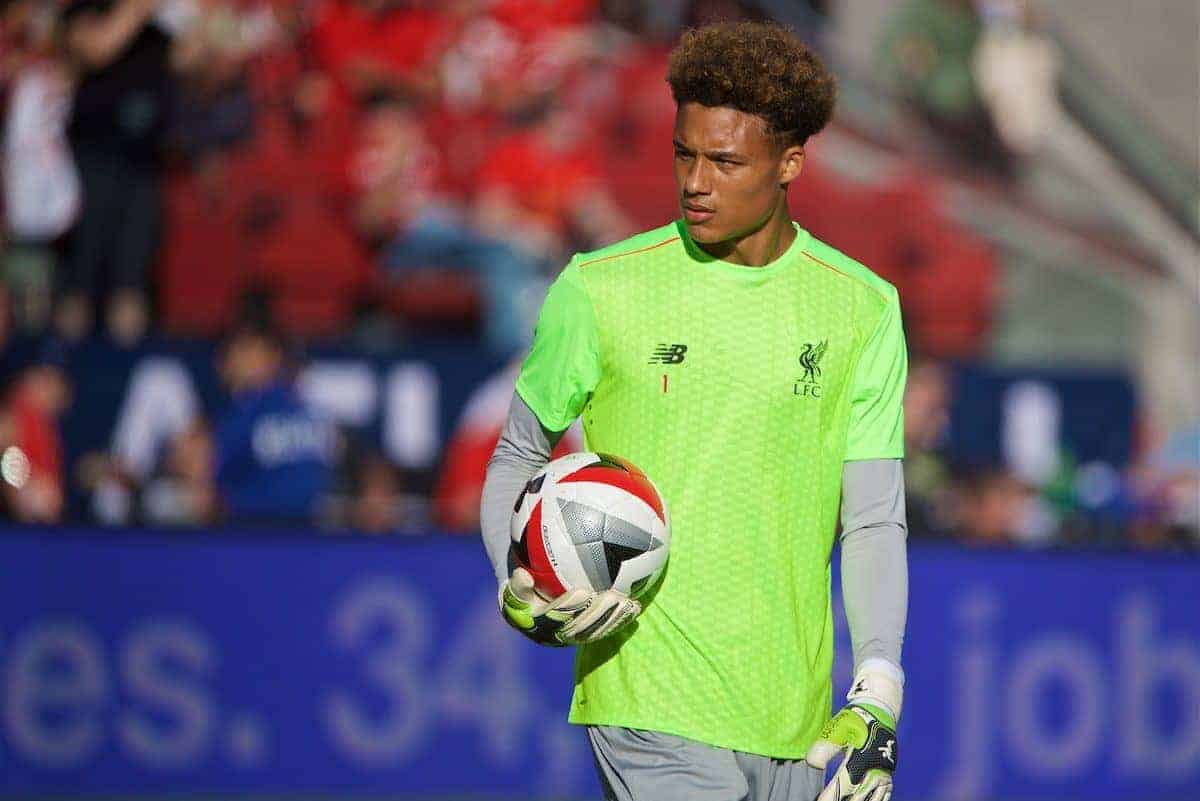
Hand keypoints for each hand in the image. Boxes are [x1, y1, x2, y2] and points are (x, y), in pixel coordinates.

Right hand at [498, 567, 640, 646]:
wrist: (529, 610)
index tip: (582, 591)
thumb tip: (523, 575)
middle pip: (581, 627)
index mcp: (538, 628)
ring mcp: (574, 640)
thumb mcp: (513, 590)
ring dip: (613, 618)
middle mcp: (557, 638)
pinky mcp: (588, 638)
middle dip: (598, 613)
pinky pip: (606, 630)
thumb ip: (518, 585)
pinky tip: (636, 606)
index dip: (569, 607)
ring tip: (628, 602)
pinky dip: (621, 620)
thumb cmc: (522, 594)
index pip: (556, 618)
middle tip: (612, 595)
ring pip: (596, 631)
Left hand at [805, 703, 896, 800]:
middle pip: (857, 797)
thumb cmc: (855, 721)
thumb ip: (825, 746)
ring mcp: (884, 775)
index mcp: (861, 759)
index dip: (830, 796)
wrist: (879, 712)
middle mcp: (875, 771)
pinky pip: (883, 796)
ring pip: (872, 799)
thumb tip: (812, 764)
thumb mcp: (838, 728)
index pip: (843, 785)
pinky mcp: (889, 776)